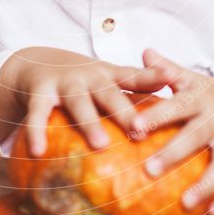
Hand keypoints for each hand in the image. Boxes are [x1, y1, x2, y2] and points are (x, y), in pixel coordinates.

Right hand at [9, 46, 180, 156]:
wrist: (35, 62)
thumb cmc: (84, 80)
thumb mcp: (110, 80)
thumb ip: (139, 90)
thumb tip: (178, 107)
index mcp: (109, 76)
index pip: (135, 75)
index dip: (154, 75)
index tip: (173, 78)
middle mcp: (89, 78)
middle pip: (110, 94)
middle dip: (125, 112)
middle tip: (141, 131)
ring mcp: (64, 84)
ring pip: (79, 103)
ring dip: (90, 123)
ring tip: (101, 145)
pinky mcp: (39, 93)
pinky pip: (38, 114)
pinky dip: (37, 132)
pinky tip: (38, 152)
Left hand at [131, 48, 213, 214]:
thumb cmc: (210, 93)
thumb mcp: (191, 78)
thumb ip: (166, 69)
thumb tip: (144, 51)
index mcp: (200, 99)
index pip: (176, 106)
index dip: (156, 116)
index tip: (134, 127)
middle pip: (196, 138)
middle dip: (173, 154)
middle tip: (148, 170)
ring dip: (205, 186)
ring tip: (185, 204)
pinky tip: (210, 214)